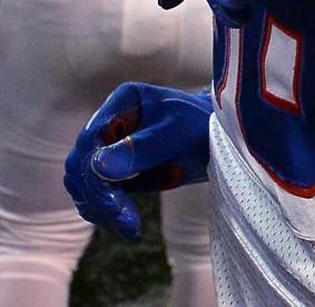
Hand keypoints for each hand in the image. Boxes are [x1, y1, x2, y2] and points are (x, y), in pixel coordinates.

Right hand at [63, 83, 211, 239]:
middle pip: (81, 164)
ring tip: (130, 226)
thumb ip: (139, 149)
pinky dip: (106, 211)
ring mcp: (108, 144)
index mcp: (123, 102)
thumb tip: (97, 165)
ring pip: (83, 182)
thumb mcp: (175, 136)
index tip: (116, 204)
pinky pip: (95, 193)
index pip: (91, 141)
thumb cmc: (201, 128)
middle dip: (100, 196)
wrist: (219, 139)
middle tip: (127, 222)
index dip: (96, 176)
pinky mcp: (113, 167)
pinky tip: (127, 223)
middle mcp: (110, 119)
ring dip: (100, 208)